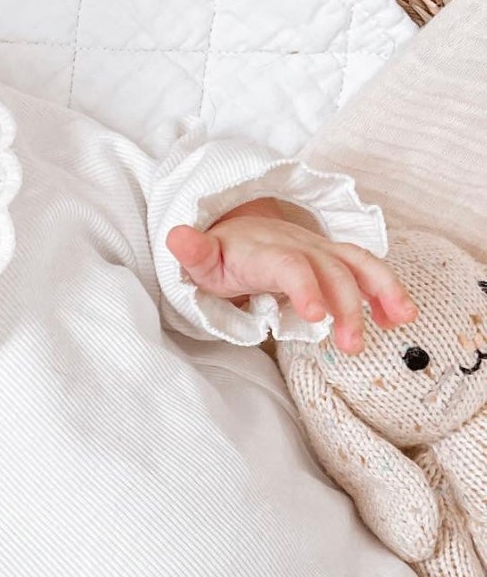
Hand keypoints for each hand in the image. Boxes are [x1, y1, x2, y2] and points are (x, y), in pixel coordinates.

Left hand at [164, 197, 417, 353]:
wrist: (235, 229)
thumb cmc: (219, 255)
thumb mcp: (200, 259)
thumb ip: (192, 252)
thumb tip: (175, 237)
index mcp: (266, 252)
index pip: (290, 266)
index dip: (307, 287)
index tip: (317, 316)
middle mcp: (298, 246)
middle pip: (330, 271)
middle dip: (347, 307)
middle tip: (351, 346)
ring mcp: (319, 250)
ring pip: (357, 263)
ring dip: (380, 291)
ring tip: (399, 321)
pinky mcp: (331, 258)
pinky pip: (364, 268)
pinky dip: (385, 289)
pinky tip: (398, 316)